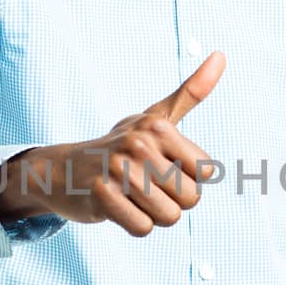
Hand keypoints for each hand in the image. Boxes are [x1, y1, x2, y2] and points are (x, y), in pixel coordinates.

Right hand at [0, 52, 225, 235]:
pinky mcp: (101, 196)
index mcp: (159, 126)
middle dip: (172, 201)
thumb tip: (221, 56)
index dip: (187, 178)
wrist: (64, 169)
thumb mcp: (155, 118)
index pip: (206, 173)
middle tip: (144, 185)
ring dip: (153, 215)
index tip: (161, 166)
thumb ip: (190, 93)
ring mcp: (118, 169)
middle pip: (191, 199)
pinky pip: (143, 228)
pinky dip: (134, 225)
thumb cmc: (120, 146)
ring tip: (131, 196)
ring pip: (169, 217)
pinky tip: (117, 207)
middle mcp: (139, 144)